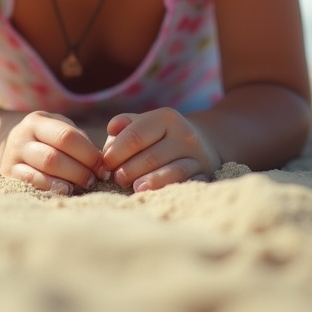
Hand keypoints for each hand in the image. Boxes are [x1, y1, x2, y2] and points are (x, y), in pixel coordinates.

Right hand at [0, 110, 108, 194]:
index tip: (103, 167)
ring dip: (69, 181)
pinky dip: (52, 189)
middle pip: (54, 157)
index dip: (88, 153)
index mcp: (37, 121)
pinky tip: (65, 190)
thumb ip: (78, 140)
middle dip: (80, 170)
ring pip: (43, 171)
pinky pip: (32, 184)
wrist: (9, 146)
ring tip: (83, 185)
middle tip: (95, 180)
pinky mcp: (7, 177)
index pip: (66, 136)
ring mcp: (12, 158)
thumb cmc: (46, 138)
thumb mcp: (58, 129)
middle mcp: (21, 137)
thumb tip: (101, 163)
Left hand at [102, 108, 220, 191]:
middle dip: (129, 170)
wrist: (202, 142)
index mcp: (165, 118)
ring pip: (172, 172)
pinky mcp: (205, 175)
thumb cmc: (159, 135)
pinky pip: (187, 185)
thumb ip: (124, 125)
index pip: (136, 136)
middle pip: (151, 157)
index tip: (105, 163)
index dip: (116, 152)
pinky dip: (170, 190)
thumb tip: (112, 129)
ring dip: (150, 182)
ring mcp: (197, 156)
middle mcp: (184, 135)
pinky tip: (155, 194)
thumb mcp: (143, 122)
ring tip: (135, 188)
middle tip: (117, 178)